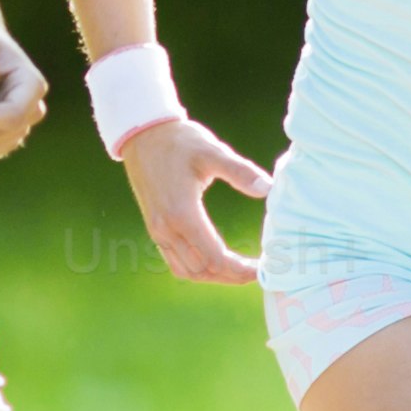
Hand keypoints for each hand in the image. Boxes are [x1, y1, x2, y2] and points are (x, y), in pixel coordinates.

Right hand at [118, 113, 275, 288]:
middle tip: (258, 271)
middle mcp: (167, 228)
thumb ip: (240, 171)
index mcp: (182, 214)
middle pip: (203, 270)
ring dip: (215, 276)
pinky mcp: (155, 228)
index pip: (215, 258)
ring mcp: (158, 231)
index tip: (263, 267)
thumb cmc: (180, 141)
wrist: (142, 134)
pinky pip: (175, 262)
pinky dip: (197, 269)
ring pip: (188, 271)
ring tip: (240, 271)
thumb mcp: (212, 151)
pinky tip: (216, 262)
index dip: (241, 269)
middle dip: (232, 276)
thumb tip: (268, 188)